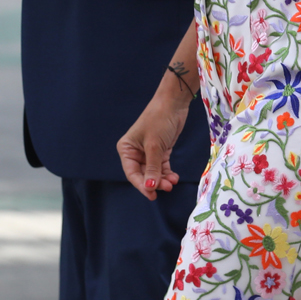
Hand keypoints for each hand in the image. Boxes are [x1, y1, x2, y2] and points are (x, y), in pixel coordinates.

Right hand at [117, 84, 190, 201]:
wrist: (174, 103)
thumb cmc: (159, 121)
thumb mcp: (154, 146)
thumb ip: (152, 168)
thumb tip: (150, 187)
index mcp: (126, 149)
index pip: (132, 173)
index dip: (142, 185)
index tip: (152, 195)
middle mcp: (135, 152)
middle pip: (143, 174)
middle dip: (155, 182)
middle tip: (167, 188)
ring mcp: (148, 152)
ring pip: (154, 172)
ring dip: (162, 179)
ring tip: (172, 182)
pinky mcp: (160, 150)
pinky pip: (162, 167)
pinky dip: (167, 173)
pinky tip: (174, 177)